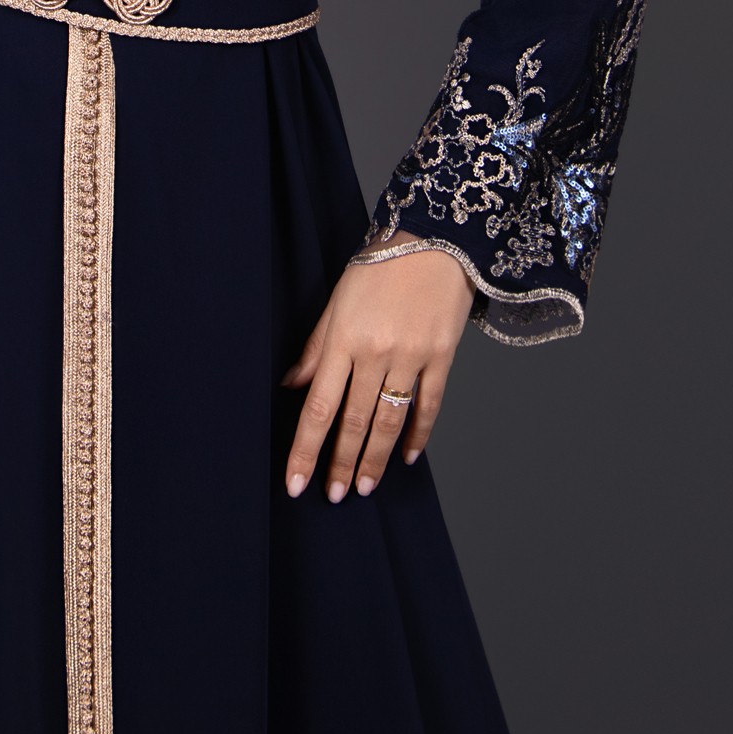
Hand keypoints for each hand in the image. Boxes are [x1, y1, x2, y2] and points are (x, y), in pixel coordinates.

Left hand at [280, 243, 474, 501]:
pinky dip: (417, 434)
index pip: (318, 407)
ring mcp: (411, 356)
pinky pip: (428, 405)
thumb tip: (291, 386)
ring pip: (388, 420)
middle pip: (354, 421)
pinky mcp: (441, 356)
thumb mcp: (337, 301)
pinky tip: (406, 456)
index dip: (305, 449)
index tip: (296, 482)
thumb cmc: (379, 267)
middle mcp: (375, 352)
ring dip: (375, 459)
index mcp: (343, 339)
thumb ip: (316, 348)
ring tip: (365, 487)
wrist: (434, 238)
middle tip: (333, 495)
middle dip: (341, 464)